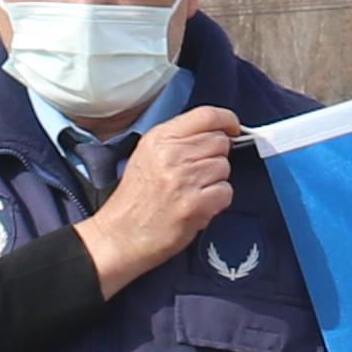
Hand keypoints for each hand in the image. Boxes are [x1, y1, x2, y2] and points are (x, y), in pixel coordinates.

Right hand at [81, 110, 245, 291]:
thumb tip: (215, 133)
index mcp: (159, 139)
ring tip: (193, 192)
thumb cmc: (135, 200)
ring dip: (215, 181)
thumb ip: (178, 141)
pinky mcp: (194, 204)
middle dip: (216, 158)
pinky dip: (217, 201)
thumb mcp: (147, 156)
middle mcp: (171, 155)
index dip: (227, 120)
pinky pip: (226, 192)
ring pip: (224, 167)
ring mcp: (183, 179)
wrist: (120, 236)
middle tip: (198, 174)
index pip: (205, 116)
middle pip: (220, 142)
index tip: (232, 128)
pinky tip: (198, 206)